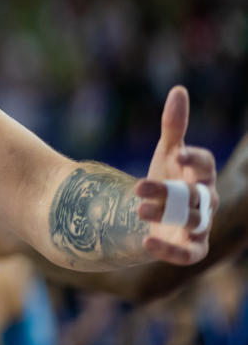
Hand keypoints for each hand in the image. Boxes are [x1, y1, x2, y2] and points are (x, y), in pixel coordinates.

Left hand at [134, 86, 218, 265]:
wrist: (153, 217)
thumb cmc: (167, 179)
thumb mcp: (166, 153)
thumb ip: (174, 126)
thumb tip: (178, 90)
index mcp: (201, 175)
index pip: (206, 164)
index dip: (195, 159)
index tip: (176, 154)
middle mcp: (206, 201)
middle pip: (195, 195)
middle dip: (169, 192)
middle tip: (137, 188)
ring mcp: (200, 226)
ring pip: (192, 221)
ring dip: (167, 215)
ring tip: (139, 210)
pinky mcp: (190, 248)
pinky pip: (189, 254)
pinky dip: (171, 251)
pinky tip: (148, 242)